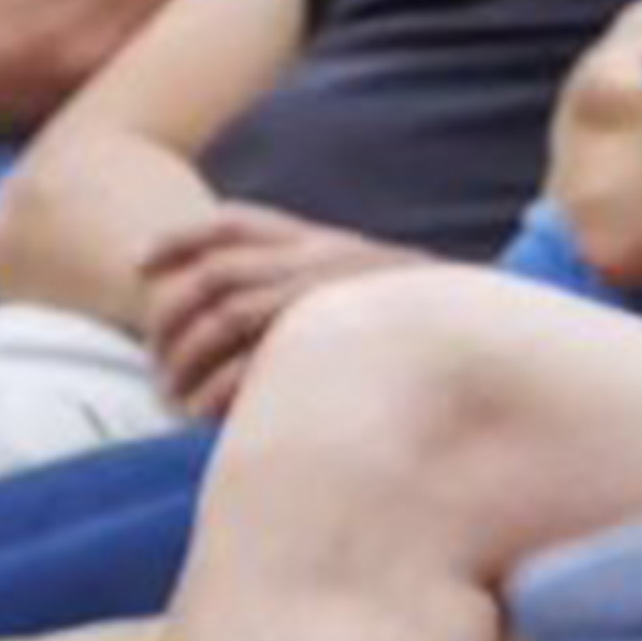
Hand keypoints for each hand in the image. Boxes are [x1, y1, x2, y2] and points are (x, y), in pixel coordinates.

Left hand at [138, 207, 413, 420]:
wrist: (501, 346)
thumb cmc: (430, 328)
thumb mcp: (378, 287)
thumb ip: (326, 282)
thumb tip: (267, 309)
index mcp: (327, 242)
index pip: (236, 224)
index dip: (181, 239)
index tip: (140, 265)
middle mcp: (326, 260)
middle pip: (218, 273)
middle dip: (171, 315)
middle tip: (153, 363)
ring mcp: (332, 298)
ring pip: (228, 313)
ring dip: (187, 356)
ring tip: (170, 398)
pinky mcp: (338, 343)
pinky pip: (259, 360)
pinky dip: (222, 388)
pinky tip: (204, 416)